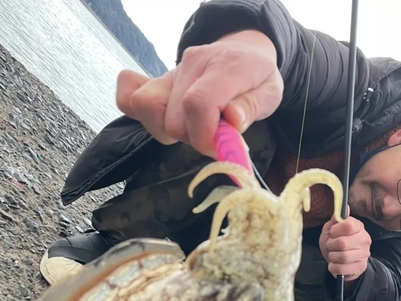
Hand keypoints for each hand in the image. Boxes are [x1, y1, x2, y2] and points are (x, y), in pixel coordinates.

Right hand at [115, 30, 283, 157]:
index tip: (218, 147)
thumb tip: (233, 121)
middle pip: (173, 118)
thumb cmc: (257, 77)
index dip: (204, 136)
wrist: (243, 51)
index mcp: (224, 66)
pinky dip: (140, 115)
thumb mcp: (271, 92)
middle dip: (193, 139)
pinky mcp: (157, 81)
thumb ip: (252, 107)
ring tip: (193, 130)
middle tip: (214, 137)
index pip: (197, 104)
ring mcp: (171, 72)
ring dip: (168, 132)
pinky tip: (165, 120)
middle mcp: (192, 65)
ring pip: (146, 109)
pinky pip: (129, 97)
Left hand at [319, 209, 371, 281]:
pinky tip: (334, 264)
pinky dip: (334, 267)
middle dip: (331, 245)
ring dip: (332, 256)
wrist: (340, 262)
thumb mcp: (331, 229)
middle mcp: (364, 239)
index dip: (336, 230)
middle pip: (343, 243)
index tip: (332, 232)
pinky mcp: (360, 267)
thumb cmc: (335, 243)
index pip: (348, 225)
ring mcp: (364, 254)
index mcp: (358, 227)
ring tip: (333, 255)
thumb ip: (336, 219)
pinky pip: (343, 268)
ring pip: (343, 256)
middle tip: (330, 245)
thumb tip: (345, 207)